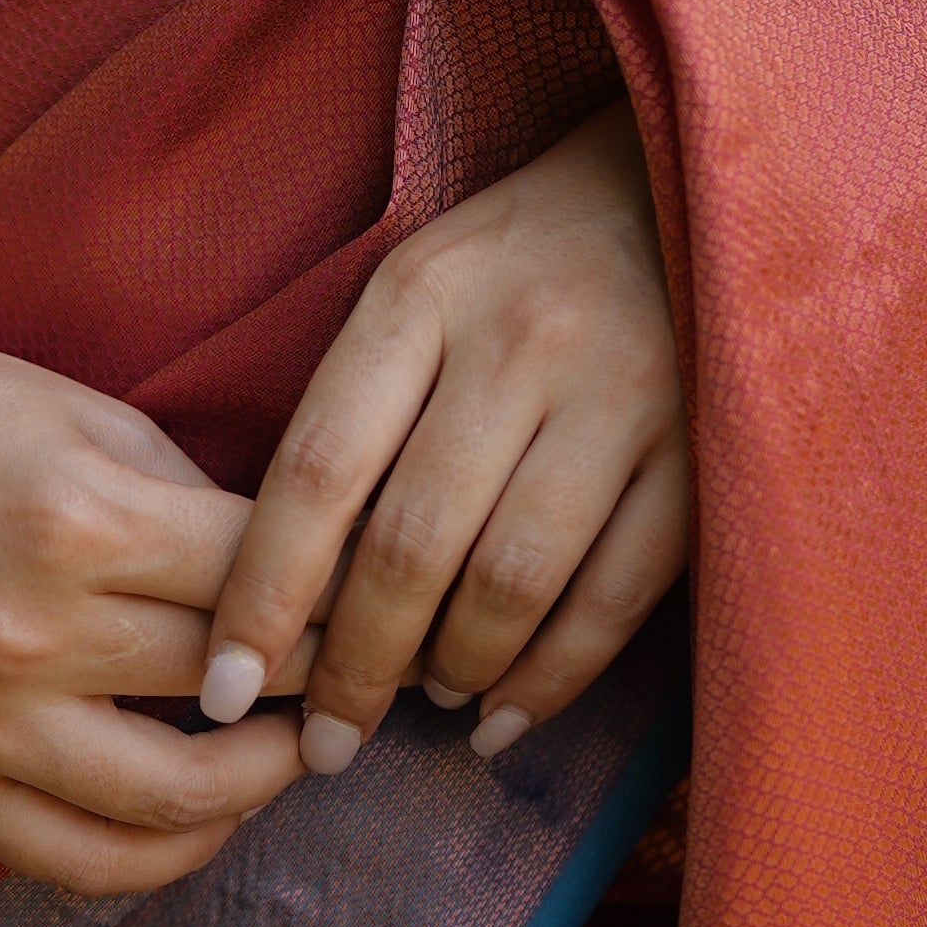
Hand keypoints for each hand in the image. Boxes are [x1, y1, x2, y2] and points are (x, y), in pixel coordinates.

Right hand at [0, 327, 314, 891]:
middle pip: (238, 688)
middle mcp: (28, 634)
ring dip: (260, 784)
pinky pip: (75, 862)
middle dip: (326, 681)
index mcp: (76, 519)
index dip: (347, 591)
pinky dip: (159, 854)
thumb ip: (196, 503)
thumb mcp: (82, 417)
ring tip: (291, 749)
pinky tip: (200, 812)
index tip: (385, 594)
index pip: (267, 582)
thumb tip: (312, 575)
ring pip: (175, 804)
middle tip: (366, 673)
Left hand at [197, 103, 690, 776]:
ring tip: (426, 702)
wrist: (692, 183)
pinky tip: (507, 715)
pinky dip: (552, 678)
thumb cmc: (523, 261)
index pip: (317, 469)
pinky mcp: (704, 449)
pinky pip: (615, 598)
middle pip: (408, 545)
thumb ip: (358, 407)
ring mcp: (622, 394)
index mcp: (422, 296)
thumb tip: (290, 588)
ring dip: (453, 672)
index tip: (223, 689)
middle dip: (354, 669)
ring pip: (509, 582)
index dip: (263, 595)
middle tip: (327, 743)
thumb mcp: (421, 287)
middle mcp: (520, 341)